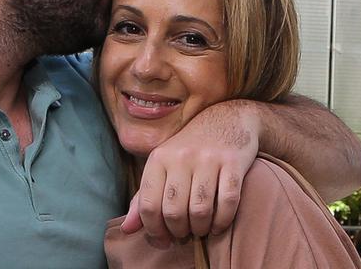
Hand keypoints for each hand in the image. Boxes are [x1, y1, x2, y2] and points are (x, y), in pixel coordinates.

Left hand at [121, 100, 260, 242]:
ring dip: (200, 229)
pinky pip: (228, 202)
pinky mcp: (233, 162)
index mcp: (158, 158)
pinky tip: (218, 225)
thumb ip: (144, 197)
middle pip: (174, 211)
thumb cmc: (189, 150)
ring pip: (200, 210)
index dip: (154, 230)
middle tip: (184, 235)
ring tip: (200, 230)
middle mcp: (181, 157)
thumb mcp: (162, 166)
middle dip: (179, 232)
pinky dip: (222, 221)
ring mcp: (208, 159)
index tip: (163, 240)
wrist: (226, 119)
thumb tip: (127, 229)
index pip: (148, 205)